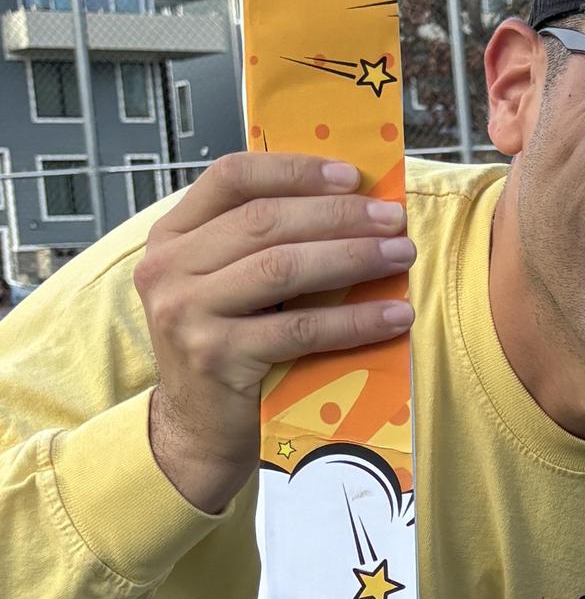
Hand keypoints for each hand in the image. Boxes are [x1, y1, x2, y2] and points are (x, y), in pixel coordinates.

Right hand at [134, 153, 414, 512]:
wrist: (198, 428)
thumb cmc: (231, 342)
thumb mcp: (232, 282)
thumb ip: (268, 240)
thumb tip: (357, 199)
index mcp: (173, 235)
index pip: (231, 177)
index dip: (295, 170)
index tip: (353, 176)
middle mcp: (168, 268)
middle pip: (265, 221)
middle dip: (340, 216)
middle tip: (395, 219)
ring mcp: (186, 313)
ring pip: (283, 268)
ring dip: (353, 257)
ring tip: (402, 256)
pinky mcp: (216, 357)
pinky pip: (300, 328)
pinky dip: (354, 320)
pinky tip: (395, 315)